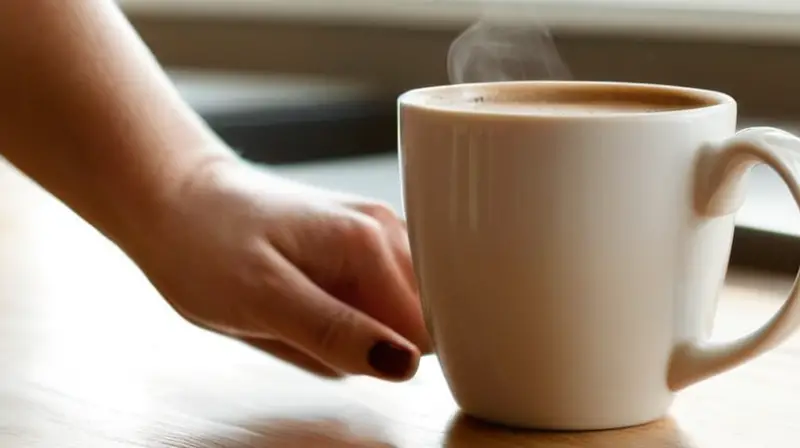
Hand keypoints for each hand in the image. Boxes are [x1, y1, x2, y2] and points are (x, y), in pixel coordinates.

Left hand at [129, 157, 429, 380]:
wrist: (175, 200)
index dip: (387, 358)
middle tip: (307, 329)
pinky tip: (306, 300)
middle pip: (418, 320)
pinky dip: (345, 316)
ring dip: (357, 331)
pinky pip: (374, 300)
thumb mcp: (261, 298)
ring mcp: (374, 234)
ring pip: (396, 313)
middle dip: (371, 344)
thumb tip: (403, 364)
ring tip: (301, 311)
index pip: (427, 329)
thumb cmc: (204, 242)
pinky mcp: (358, 245)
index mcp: (370, 241)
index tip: (337, 354)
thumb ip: (335, 333)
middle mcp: (385, 230)